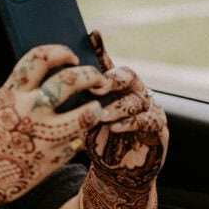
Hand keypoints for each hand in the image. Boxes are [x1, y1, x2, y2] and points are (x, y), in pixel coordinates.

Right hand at [0, 44, 106, 208]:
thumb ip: (20, 97)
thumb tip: (48, 87)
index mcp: (10, 94)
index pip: (41, 58)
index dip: (61, 52)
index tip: (72, 58)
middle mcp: (29, 110)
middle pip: (70, 79)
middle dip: (90, 75)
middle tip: (96, 79)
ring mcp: (44, 135)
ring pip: (86, 112)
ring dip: (96, 107)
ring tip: (97, 108)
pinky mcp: (54, 159)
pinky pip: (77, 141)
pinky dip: (79, 137)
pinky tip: (75, 138)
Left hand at [86, 31, 167, 189]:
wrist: (116, 172)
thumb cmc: (98, 141)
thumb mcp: (80, 118)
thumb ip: (74, 100)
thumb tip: (51, 82)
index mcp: (115, 87)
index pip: (107, 63)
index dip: (100, 49)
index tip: (91, 35)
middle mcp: (134, 92)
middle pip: (128, 75)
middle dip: (112, 79)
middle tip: (98, 86)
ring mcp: (148, 109)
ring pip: (136, 99)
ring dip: (117, 107)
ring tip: (101, 115)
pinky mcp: (157, 128)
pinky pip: (147, 121)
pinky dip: (129, 123)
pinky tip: (114, 127)